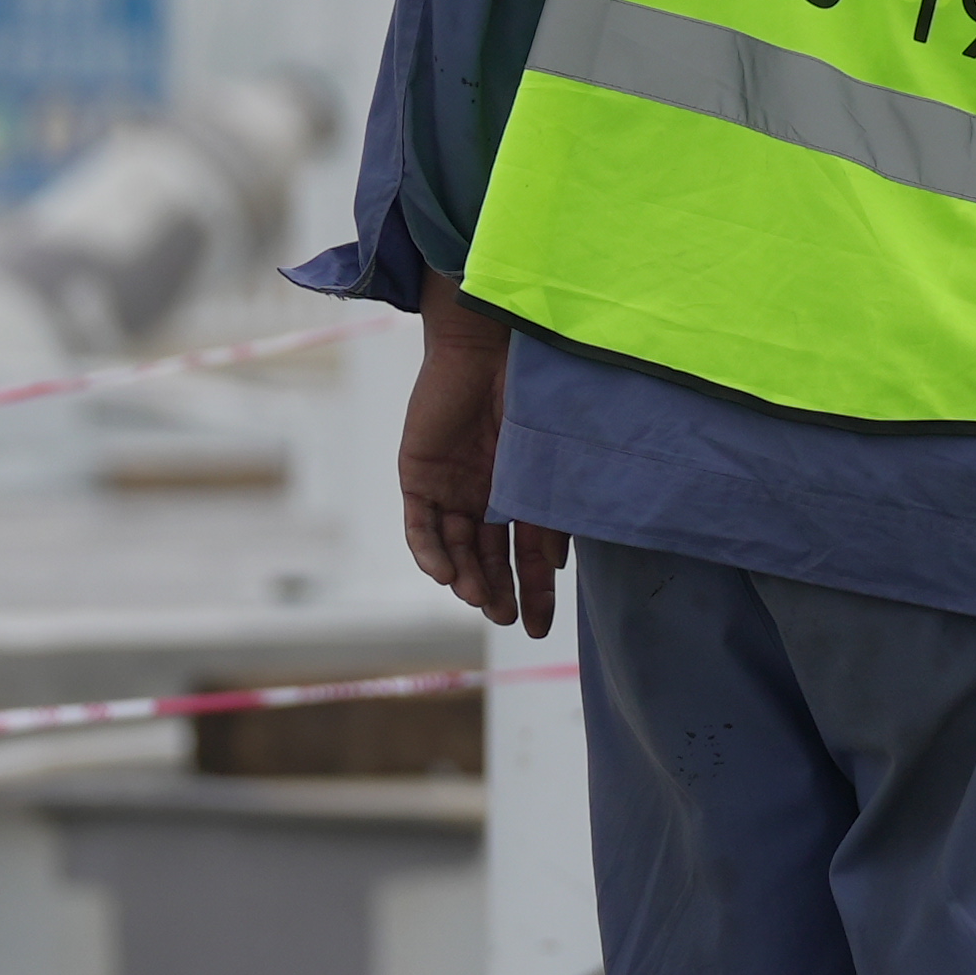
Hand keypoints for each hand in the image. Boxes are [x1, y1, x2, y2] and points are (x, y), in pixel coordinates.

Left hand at [397, 281, 562, 637]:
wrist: (485, 346)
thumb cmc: (530, 392)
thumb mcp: (550, 457)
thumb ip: (553, 509)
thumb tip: (557, 564)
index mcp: (521, 494)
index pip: (527, 556)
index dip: (533, 593)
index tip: (538, 628)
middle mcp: (484, 497)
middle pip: (489, 559)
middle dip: (499, 592)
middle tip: (506, 619)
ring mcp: (450, 489)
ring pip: (455, 549)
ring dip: (467, 578)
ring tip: (480, 598)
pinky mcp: (418, 478)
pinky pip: (420, 527)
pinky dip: (431, 552)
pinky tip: (446, 574)